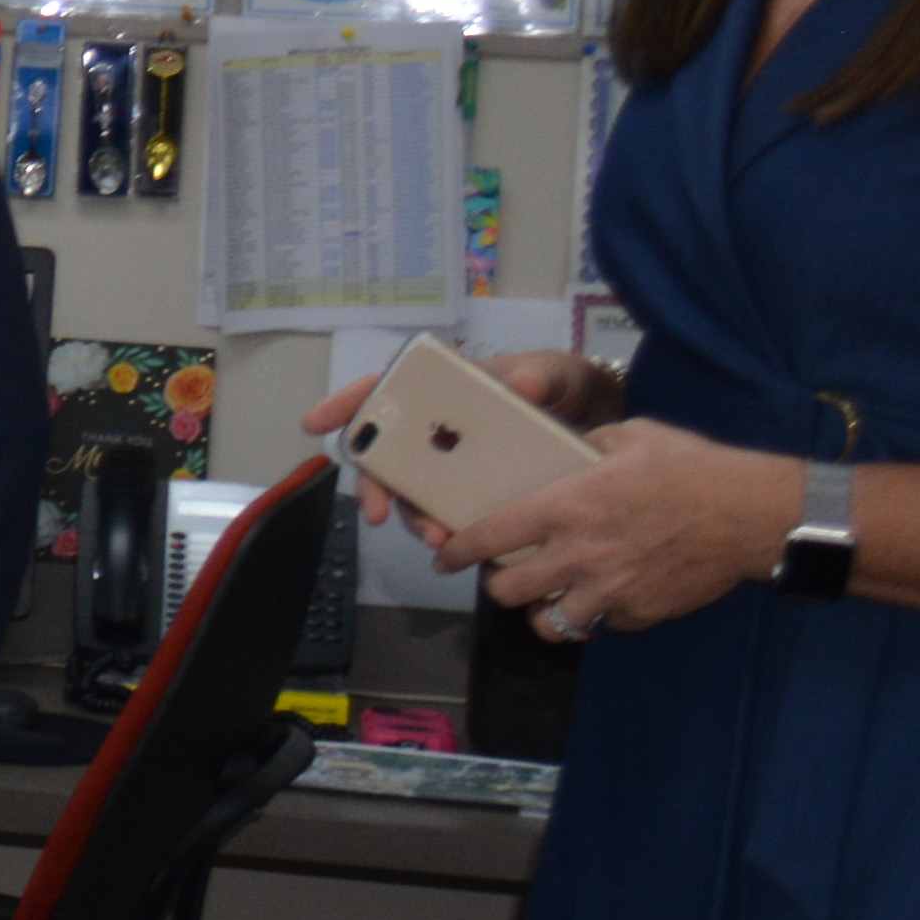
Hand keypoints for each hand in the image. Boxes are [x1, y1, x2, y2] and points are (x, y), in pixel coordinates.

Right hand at [302, 342, 619, 534]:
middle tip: (379, 513)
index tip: (315, 424)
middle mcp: (439, 430)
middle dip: (375, 488)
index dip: (347, 406)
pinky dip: (450, 533)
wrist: (604, 421)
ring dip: (416, 520)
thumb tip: (520, 384)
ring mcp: (455, 466)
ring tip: (439, 540)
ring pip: (415, 495)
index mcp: (447, 392)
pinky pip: (451, 516)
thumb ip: (540, 374)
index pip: (384, 392)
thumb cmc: (567, 386)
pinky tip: (461, 547)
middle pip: (387, 457)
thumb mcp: (556, 373)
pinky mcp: (478, 495)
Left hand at [467, 420, 791, 643]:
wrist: (751, 513)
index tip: (446, 556)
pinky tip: (606, 595)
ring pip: (549, 623)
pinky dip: (597, 614)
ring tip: (551, 596)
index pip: (488, 537)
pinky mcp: (638, 613)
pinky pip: (602, 624)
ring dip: (544, 610)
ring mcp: (608, 591)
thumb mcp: (630, 436)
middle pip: (507, 591)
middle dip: (499, 584)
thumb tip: (567, 447)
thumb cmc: (690, 467)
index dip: (458, 551)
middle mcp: (577, 555)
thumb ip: (586, 446)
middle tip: (507, 573)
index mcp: (565, 508)